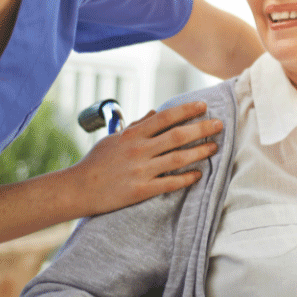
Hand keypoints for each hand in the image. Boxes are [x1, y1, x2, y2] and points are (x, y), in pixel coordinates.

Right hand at [69, 101, 220, 214]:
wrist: (78, 189)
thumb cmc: (96, 162)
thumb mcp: (114, 139)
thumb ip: (136, 126)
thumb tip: (153, 113)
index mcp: (133, 135)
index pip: (165, 117)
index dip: (186, 110)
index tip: (203, 105)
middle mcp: (139, 150)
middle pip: (177, 136)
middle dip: (201, 128)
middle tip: (219, 124)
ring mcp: (141, 170)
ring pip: (177, 158)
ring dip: (200, 152)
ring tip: (215, 147)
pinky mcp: (141, 190)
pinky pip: (169, 183)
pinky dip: (186, 178)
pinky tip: (198, 175)